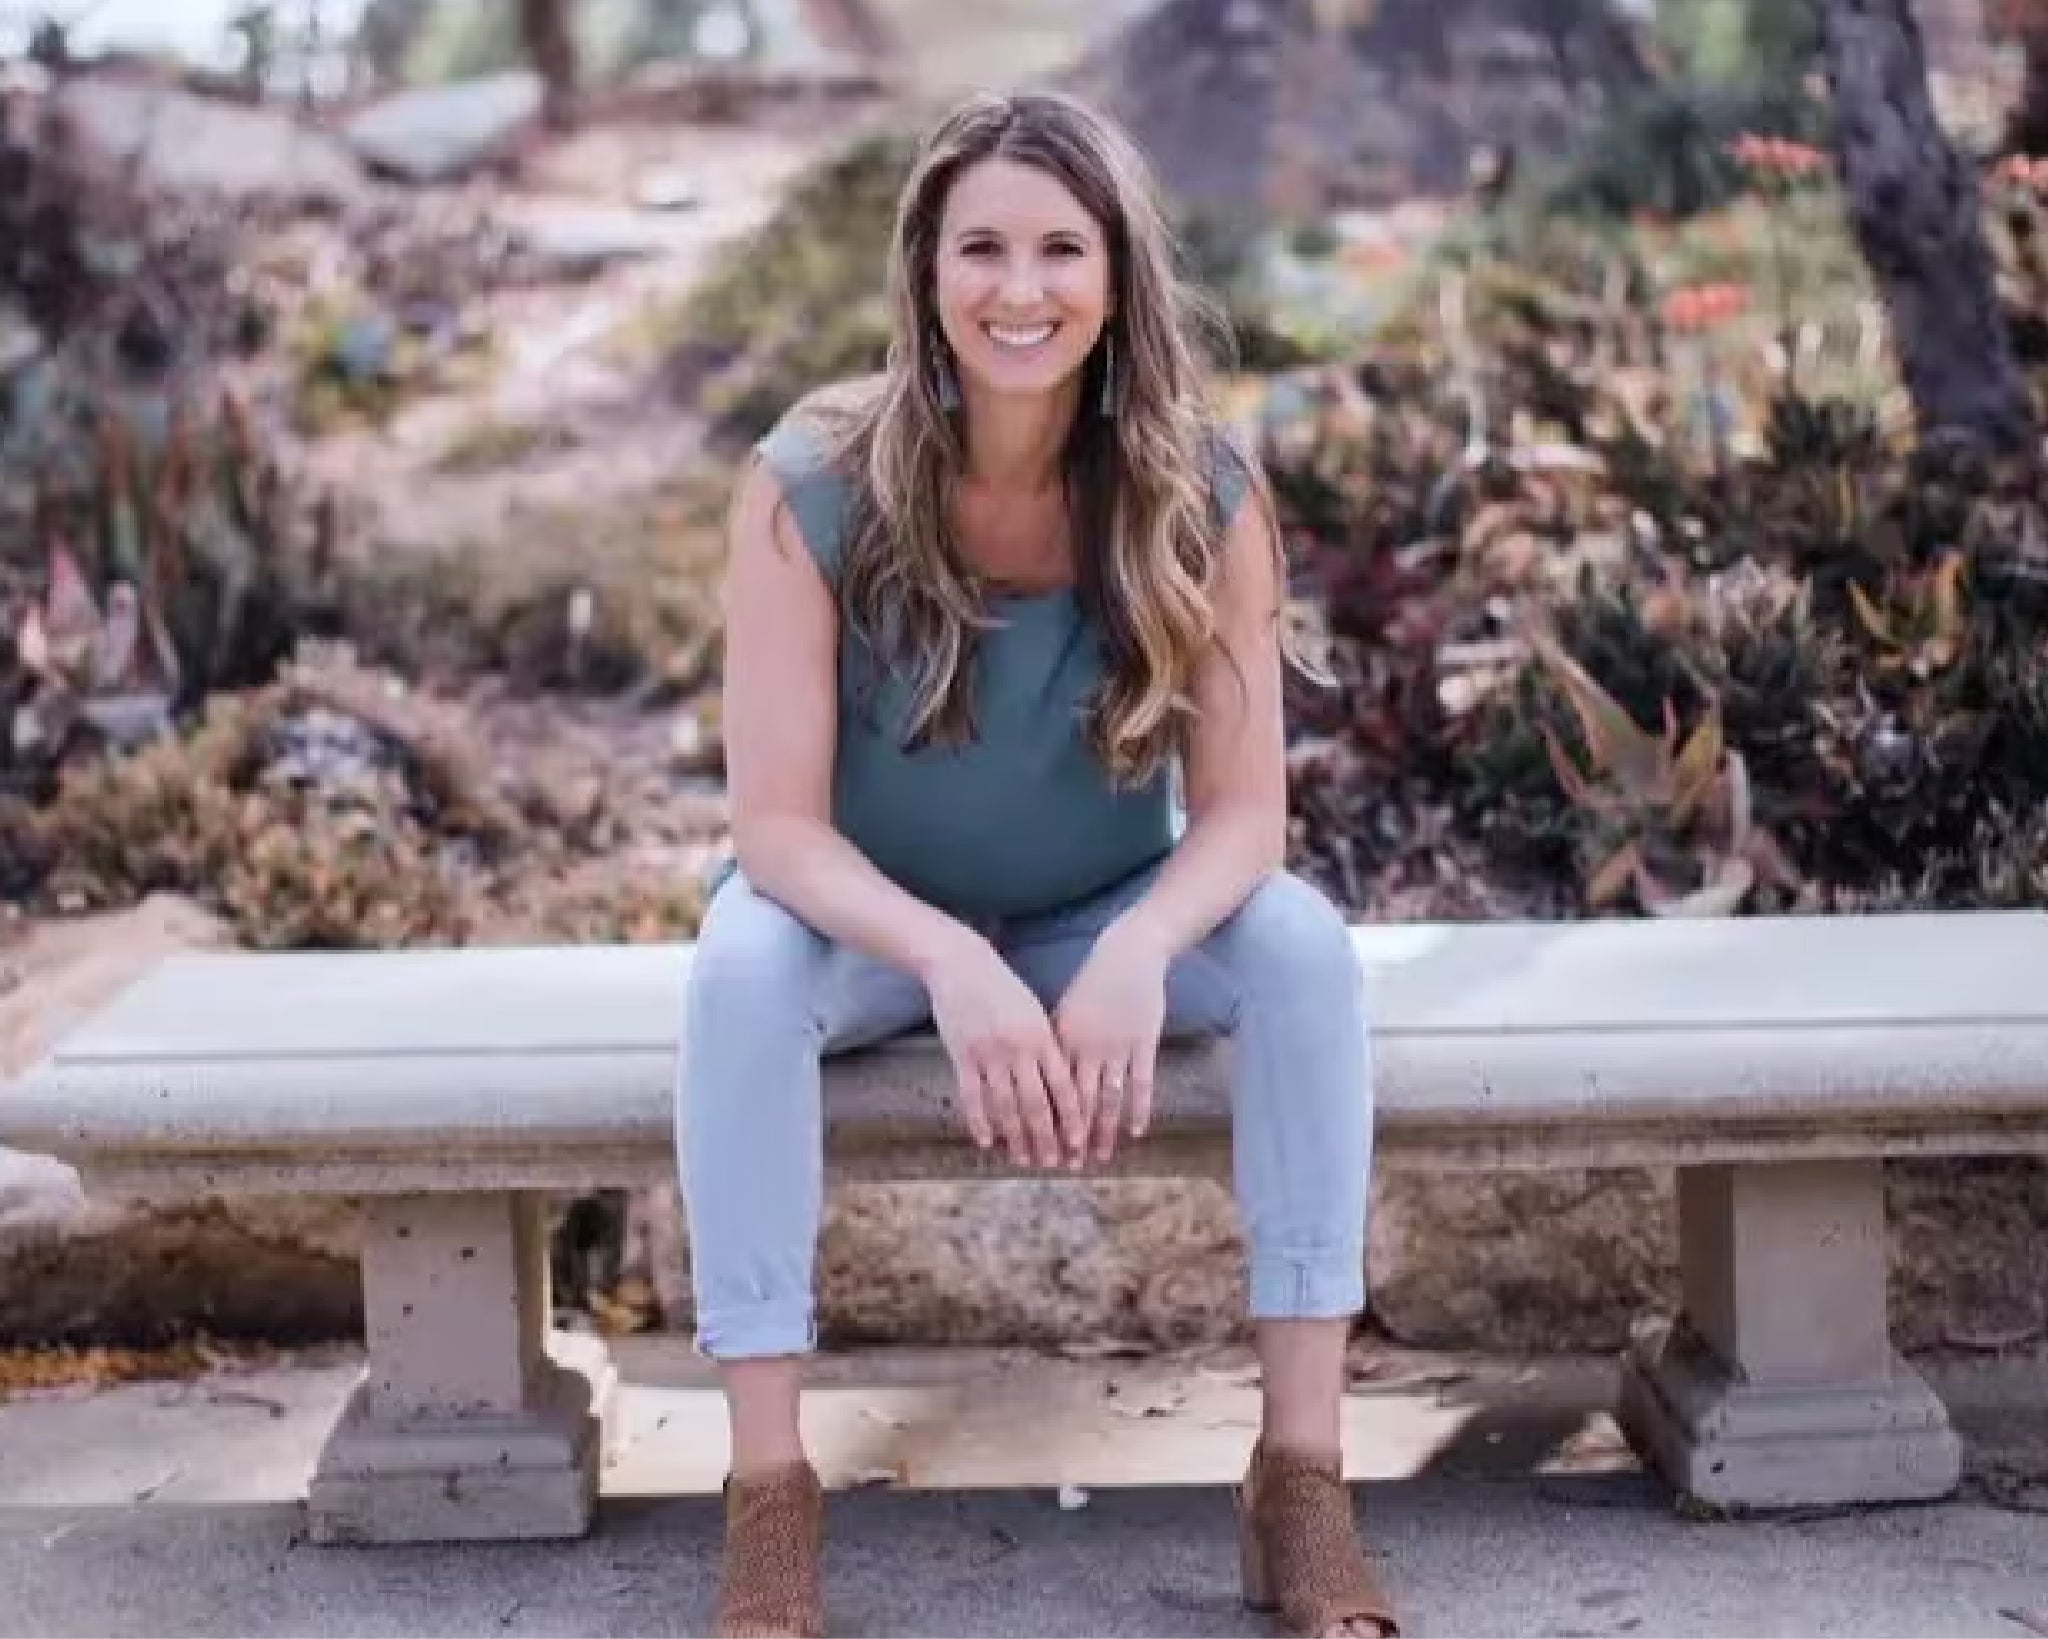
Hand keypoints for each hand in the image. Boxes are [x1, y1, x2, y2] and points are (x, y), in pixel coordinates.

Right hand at [925, 932, 1085, 1168]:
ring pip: (1006, 1106)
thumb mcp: (1033, 1012)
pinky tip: (988, 1142)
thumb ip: (1046, 1045)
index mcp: (1042, 1038)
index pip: (1063, 1087)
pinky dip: (980, 1122)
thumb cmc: (1003, 987)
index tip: (1079, 1143)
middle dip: (1047, 1138)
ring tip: (1023, 1160)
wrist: (961, 964)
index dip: (1072, 1119)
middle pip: (1037, 1104)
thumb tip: (1060, 1083)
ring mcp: (989, 1054)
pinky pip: (972, 1096)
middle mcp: (1019, 1050)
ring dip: (1016, 1138)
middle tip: (1053, 1164)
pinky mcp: (962, 1056)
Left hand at [1053, 918, 1169, 1164]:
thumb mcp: (1064, 1011)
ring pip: (1107, 1098)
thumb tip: (1037, 1076)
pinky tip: (1137, 1131)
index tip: (1039, 1146)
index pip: (1049, 1090)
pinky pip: (1141, 1083)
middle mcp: (1086, 1048)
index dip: (1045, 1122)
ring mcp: (1117, 1047)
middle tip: (1068, 1165)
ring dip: (1103, 1131)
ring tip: (1099, 1157)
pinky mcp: (1144, 1043)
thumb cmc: (1092, 982)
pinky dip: (1139, 1109)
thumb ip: (1054, 1045)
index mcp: (1060, 1040)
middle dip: (1071, 1136)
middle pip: (1076, 1101)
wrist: (1128, 954)